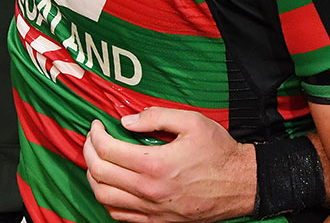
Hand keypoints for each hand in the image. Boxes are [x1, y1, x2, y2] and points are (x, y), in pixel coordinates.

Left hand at [83, 109, 255, 222]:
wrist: (240, 184)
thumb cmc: (218, 152)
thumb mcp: (192, 122)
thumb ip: (156, 117)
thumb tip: (126, 122)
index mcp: (156, 164)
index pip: (108, 150)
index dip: (95, 135)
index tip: (97, 125)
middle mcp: (149, 190)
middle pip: (99, 173)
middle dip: (89, 151)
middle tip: (92, 138)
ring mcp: (151, 209)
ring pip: (104, 197)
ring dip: (93, 176)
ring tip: (97, 160)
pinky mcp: (156, 220)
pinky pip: (118, 214)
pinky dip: (106, 198)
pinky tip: (110, 184)